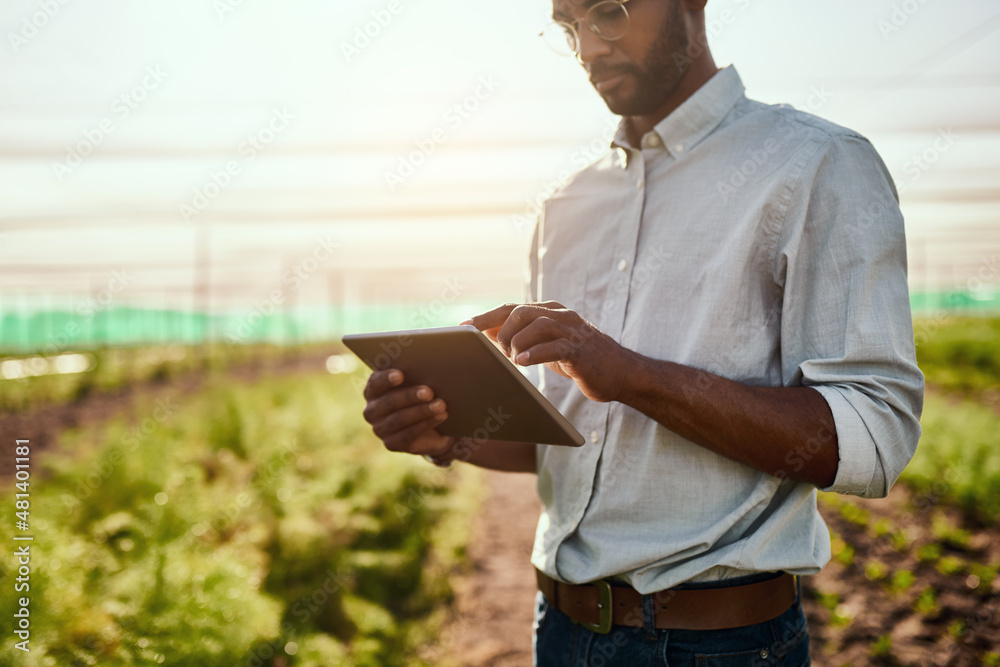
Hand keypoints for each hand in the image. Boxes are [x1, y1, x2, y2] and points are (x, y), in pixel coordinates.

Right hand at [362, 369, 453, 456]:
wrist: (431, 427)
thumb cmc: (422, 396)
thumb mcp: (418, 383)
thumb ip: (416, 375)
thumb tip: (428, 365)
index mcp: (373, 390)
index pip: (375, 383)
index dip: (386, 379)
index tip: (401, 375)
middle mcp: (371, 410)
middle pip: (390, 401)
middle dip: (410, 396)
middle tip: (429, 391)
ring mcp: (379, 429)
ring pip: (400, 419)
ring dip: (422, 411)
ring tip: (440, 404)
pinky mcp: (391, 444)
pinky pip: (408, 434)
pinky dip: (427, 424)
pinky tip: (441, 416)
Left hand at [463, 302, 631, 402]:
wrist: (619, 373)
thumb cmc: (579, 360)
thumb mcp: (547, 345)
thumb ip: (522, 336)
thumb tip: (486, 332)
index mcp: (549, 311)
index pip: (510, 307)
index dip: (484, 316)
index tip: (462, 327)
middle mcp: (560, 315)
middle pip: (519, 311)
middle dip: (500, 332)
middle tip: (494, 353)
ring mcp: (572, 330)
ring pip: (535, 324)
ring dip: (516, 343)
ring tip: (511, 360)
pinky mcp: (580, 349)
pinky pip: (554, 346)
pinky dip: (534, 353)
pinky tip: (522, 364)